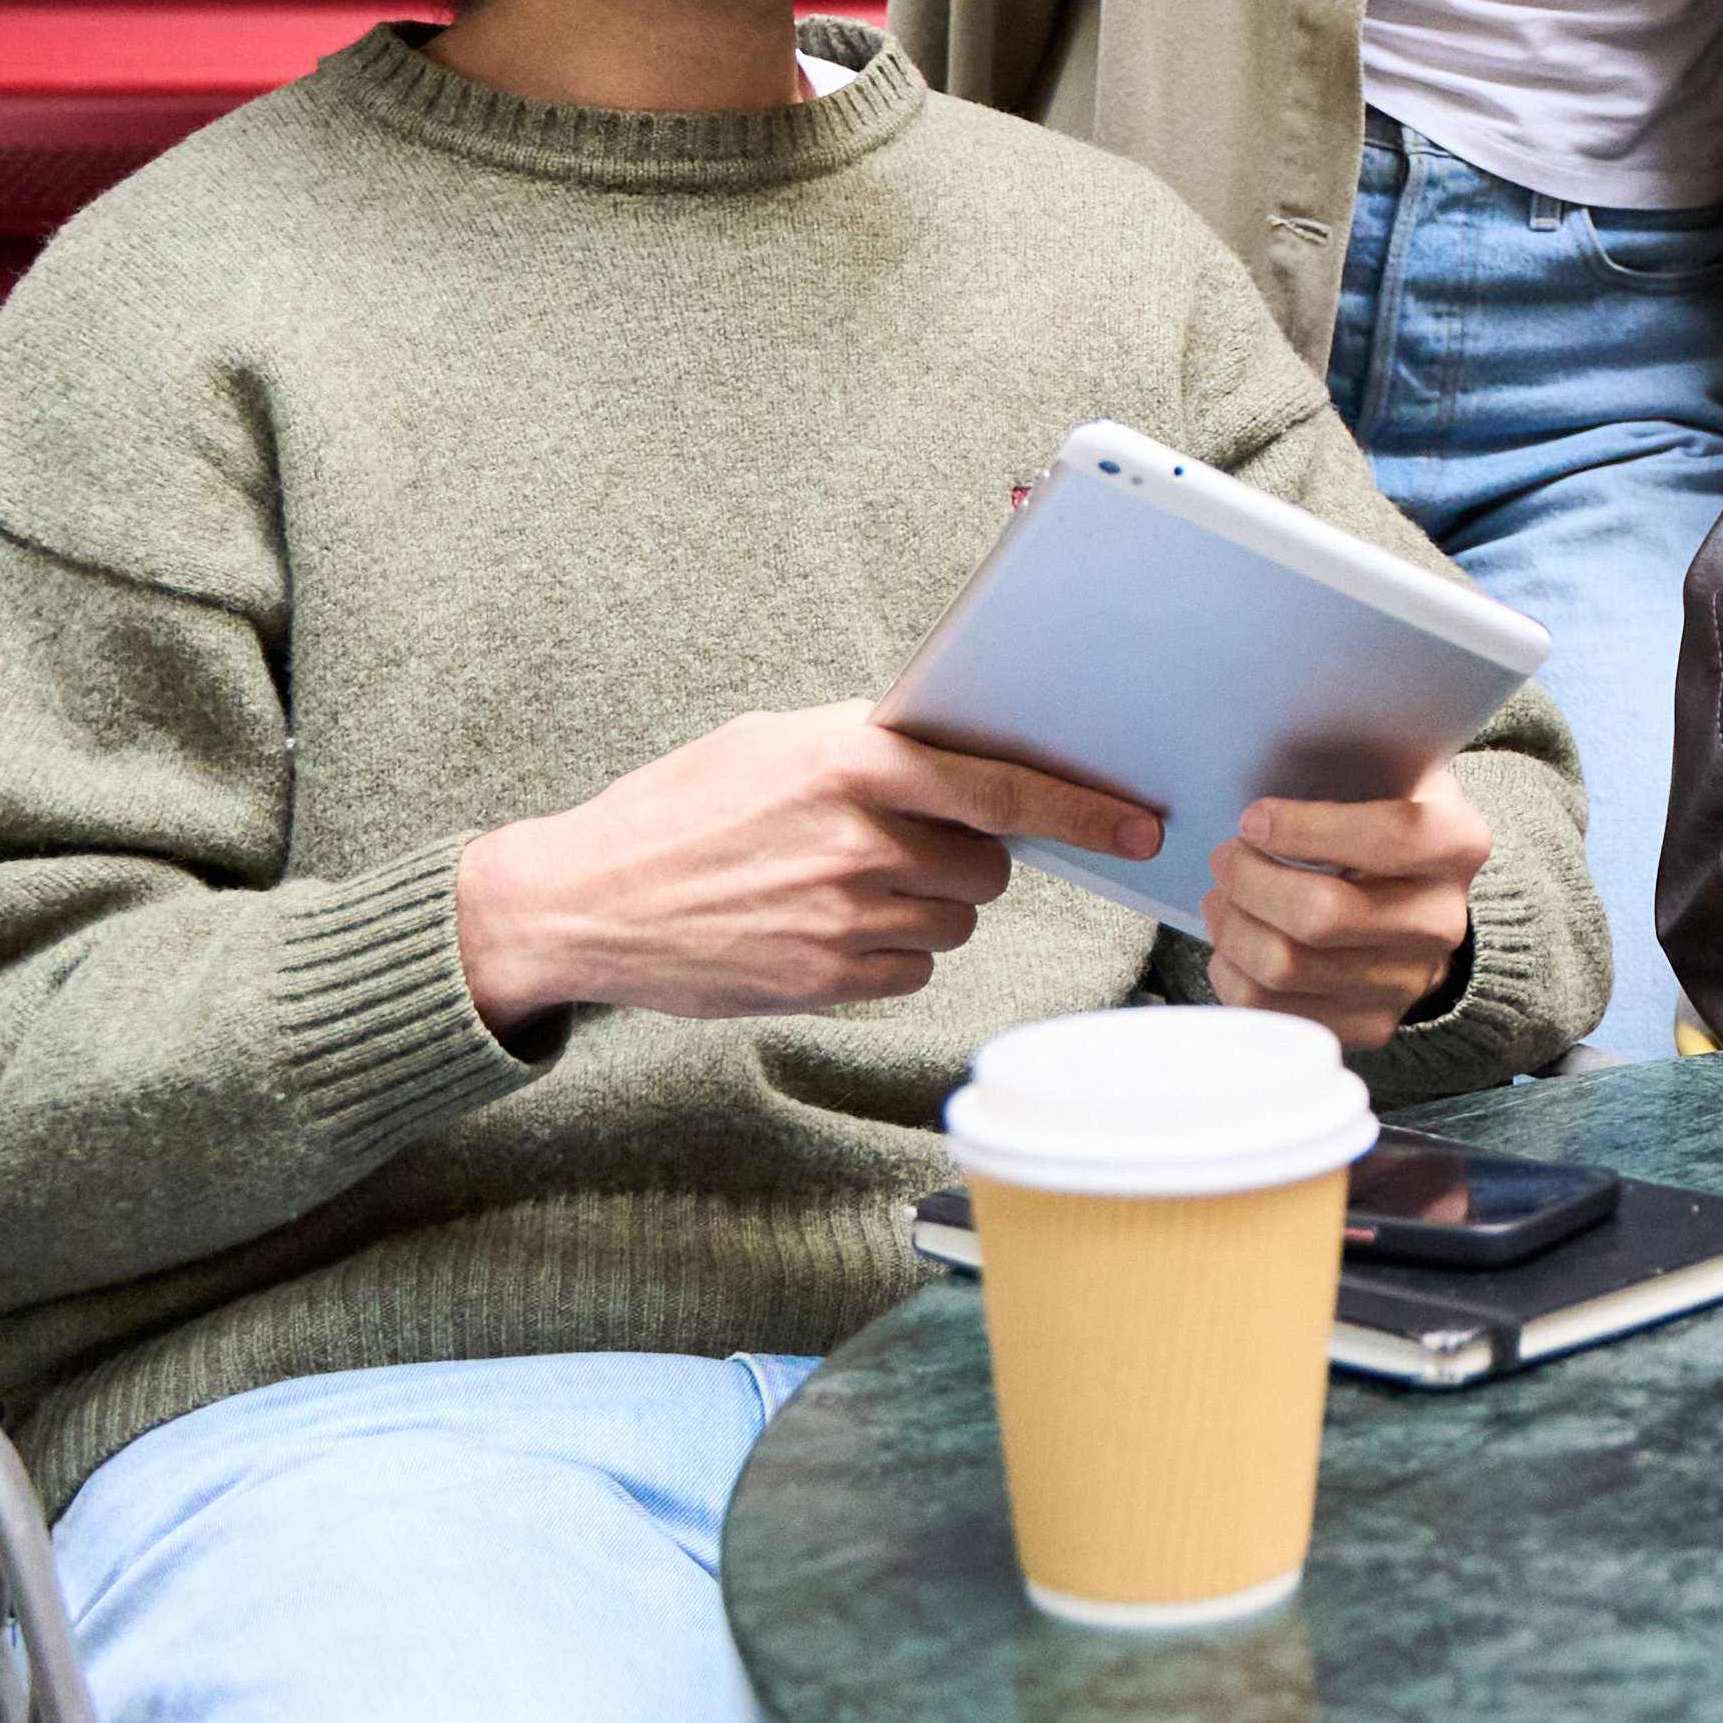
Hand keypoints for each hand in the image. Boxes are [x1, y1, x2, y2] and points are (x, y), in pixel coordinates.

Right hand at [454, 700, 1164, 1033]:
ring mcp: (844, 915)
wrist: (582, 901)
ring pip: (954, 920)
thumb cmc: (681, 811)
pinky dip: (886, 955)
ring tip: (838, 888)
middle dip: (961, 860)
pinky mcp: (827, 979)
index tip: (1141, 827)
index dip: (1084, 811)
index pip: (1004, 788)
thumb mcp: (774, 742)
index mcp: (854, 762)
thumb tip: (963, 749)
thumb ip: (873, 745)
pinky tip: (821, 930)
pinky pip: (912, 969)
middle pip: (988, 867)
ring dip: (921, 908)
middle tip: (891, 848)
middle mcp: (860, 838)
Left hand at [1198, 769, 1497, 1051]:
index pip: (1389, 837)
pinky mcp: (1370, 1024)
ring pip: (1288, 967)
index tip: (1253, 818)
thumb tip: (1270, 746)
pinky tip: (1234, 942)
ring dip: (1232, 927)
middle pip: (1323, 915)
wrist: (1423, 906)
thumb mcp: (1394, 778)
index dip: (1307, 829)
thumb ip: (1353, 764)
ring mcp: (1409, 981)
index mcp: (1459, 843)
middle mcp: (1443, 920)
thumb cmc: (1386, 825)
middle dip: (1250, 881)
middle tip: (1226, 856)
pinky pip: (1274, 1011)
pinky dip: (1233, 974)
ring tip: (1222, 896)